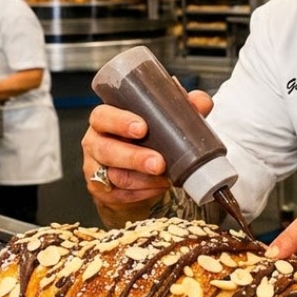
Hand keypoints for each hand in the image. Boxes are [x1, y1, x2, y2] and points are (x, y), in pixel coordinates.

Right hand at [81, 89, 213, 225]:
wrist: (133, 172)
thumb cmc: (144, 140)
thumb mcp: (159, 121)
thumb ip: (179, 109)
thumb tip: (201, 102)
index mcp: (105, 119)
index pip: (103, 116)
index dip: (120, 122)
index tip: (142, 127)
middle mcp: (95, 142)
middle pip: (107, 149)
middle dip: (135, 157)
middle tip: (159, 162)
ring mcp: (95, 168)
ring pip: (115, 176)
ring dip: (143, 179)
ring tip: (165, 177)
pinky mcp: (101, 191)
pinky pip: (120, 195)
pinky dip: (143, 192)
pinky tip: (158, 187)